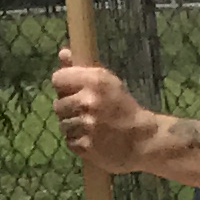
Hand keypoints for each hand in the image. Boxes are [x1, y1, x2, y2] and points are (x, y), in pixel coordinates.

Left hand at [51, 56, 153, 175]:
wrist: (142, 140)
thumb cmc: (123, 108)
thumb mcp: (107, 82)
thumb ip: (82, 68)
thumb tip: (63, 53)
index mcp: (94, 81)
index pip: (58, 79)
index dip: (63, 86)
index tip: (71, 91)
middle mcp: (88, 102)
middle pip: (58, 104)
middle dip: (67, 109)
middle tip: (83, 112)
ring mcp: (87, 126)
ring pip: (63, 125)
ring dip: (72, 126)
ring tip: (89, 127)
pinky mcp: (86, 146)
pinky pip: (70, 142)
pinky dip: (78, 142)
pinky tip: (91, 139)